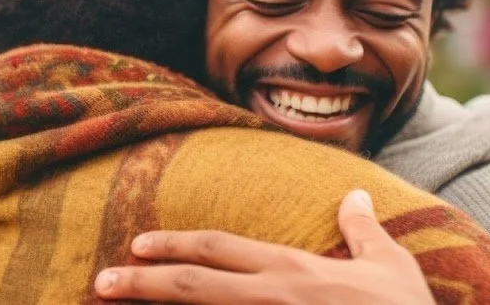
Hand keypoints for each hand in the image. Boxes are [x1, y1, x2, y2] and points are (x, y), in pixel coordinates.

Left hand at [94, 190, 434, 303]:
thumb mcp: (390, 267)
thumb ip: (362, 230)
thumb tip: (354, 195)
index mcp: (293, 271)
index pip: (221, 249)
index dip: (176, 245)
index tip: (138, 245)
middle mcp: (273, 299)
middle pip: (194, 287)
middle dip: (141, 284)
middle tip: (100, 283)